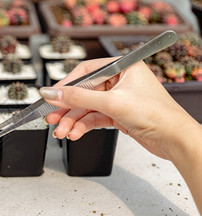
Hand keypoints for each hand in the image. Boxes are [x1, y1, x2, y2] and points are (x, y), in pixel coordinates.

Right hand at [39, 57, 197, 159]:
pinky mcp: (118, 114)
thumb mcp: (111, 103)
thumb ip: (78, 98)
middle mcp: (120, 81)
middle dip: (67, 108)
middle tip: (51, 118)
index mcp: (123, 67)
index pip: (85, 72)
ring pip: (87, 108)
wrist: (174, 139)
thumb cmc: (155, 114)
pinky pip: (94, 118)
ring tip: (62, 131)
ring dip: (73, 121)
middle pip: (83, 92)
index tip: (50, 97)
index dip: (66, 86)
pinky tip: (75, 133)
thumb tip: (52, 93)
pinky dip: (83, 126)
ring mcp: (118, 98)